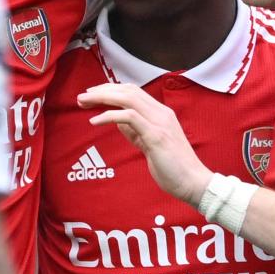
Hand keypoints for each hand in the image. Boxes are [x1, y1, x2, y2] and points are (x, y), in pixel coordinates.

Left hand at [78, 83, 208, 204]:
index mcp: (161, 113)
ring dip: (102, 98)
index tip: (92, 95)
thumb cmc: (172, 167)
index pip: (133, 91)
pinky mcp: (156, 136)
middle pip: (128, 90)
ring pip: (128, 98)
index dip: (111, 90)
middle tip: (81, 97)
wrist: (193, 183)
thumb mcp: (150, 144)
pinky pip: (129, 117)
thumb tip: (117, 120)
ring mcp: (160, 123)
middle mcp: (161, 113)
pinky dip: (109, 116)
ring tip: (83, 103)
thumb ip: (135, 131)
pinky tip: (94, 121)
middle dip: (102, 91)